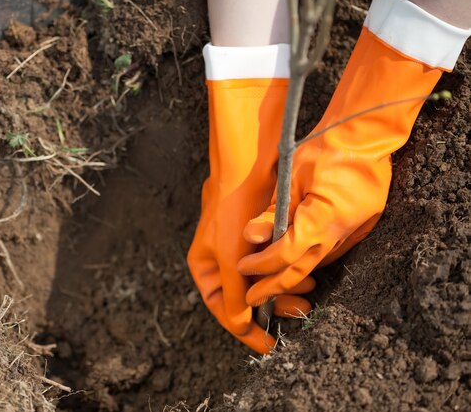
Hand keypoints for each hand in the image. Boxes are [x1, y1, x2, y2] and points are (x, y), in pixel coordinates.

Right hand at [188, 78, 286, 353]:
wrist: (247, 168)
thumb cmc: (231, 213)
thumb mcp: (230, 260)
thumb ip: (234, 296)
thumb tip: (242, 325)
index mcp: (205, 268)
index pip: (223, 309)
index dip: (245, 330)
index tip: (269, 346)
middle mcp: (221, 262)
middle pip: (246, 298)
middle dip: (273, 307)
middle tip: (298, 314)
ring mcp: (241, 251)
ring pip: (265, 283)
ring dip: (285, 291)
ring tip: (308, 295)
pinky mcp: (261, 239)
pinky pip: (276, 267)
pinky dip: (290, 274)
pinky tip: (307, 276)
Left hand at [237, 27, 442, 305]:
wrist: (366, 135)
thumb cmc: (325, 149)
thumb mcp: (291, 177)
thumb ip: (272, 212)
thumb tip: (251, 237)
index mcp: (321, 220)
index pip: (285, 255)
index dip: (262, 266)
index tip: (244, 268)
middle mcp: (339, 232)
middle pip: (301, 270)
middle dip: (274, 287)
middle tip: (253, 299)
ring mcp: (354, 231)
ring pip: (317, 264)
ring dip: (292, 276)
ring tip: (268, 285)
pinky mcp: (360, 227)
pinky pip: (330, 251)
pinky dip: (309, 260)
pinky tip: (295, 262)